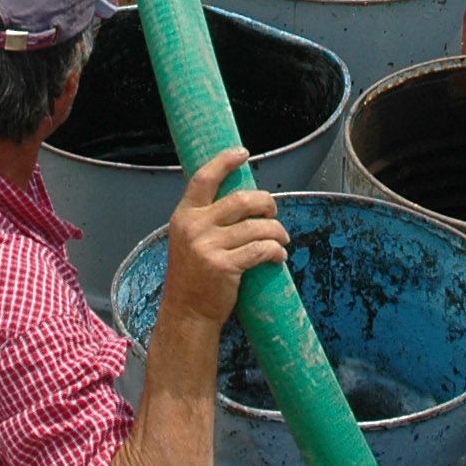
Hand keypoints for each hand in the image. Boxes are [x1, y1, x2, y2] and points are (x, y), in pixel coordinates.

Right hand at [158, 150, 283, 328]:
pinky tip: (279, 256)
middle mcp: (194, 227)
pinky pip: (261, 250)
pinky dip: (276, 251)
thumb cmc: (193, 275)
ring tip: (281, 239)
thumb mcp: (189, 239)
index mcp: (184, 216)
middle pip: (242, 200)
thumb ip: (207, 218)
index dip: (225, 161)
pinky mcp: (225, 266)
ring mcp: (208, 247)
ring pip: (257, 226)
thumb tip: (242, 199)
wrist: (187, 312)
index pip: (204, 178)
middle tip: (273, 212)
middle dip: (266, 203)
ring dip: (277, 231)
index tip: (243, 153)